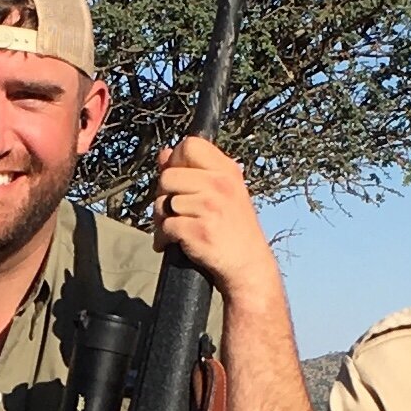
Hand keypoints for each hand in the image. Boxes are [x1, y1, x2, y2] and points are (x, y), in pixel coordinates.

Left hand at [149, 135, 282, 310]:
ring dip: (161, 218)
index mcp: (227, 171)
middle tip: (173, 209)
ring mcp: (209, 207)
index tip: (179, 178)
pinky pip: (165, 226)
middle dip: (164, 194)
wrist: (248, 265)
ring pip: (163, 202)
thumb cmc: (233, 228)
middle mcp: (220, 185)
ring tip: (175, 227)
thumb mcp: (223, 191)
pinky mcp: (198, 231)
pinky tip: (172, 243)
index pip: (190, 145)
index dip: (176, 160)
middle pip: (168, 175)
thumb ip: (193, 170)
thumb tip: (164, 153)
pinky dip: (163, 238)